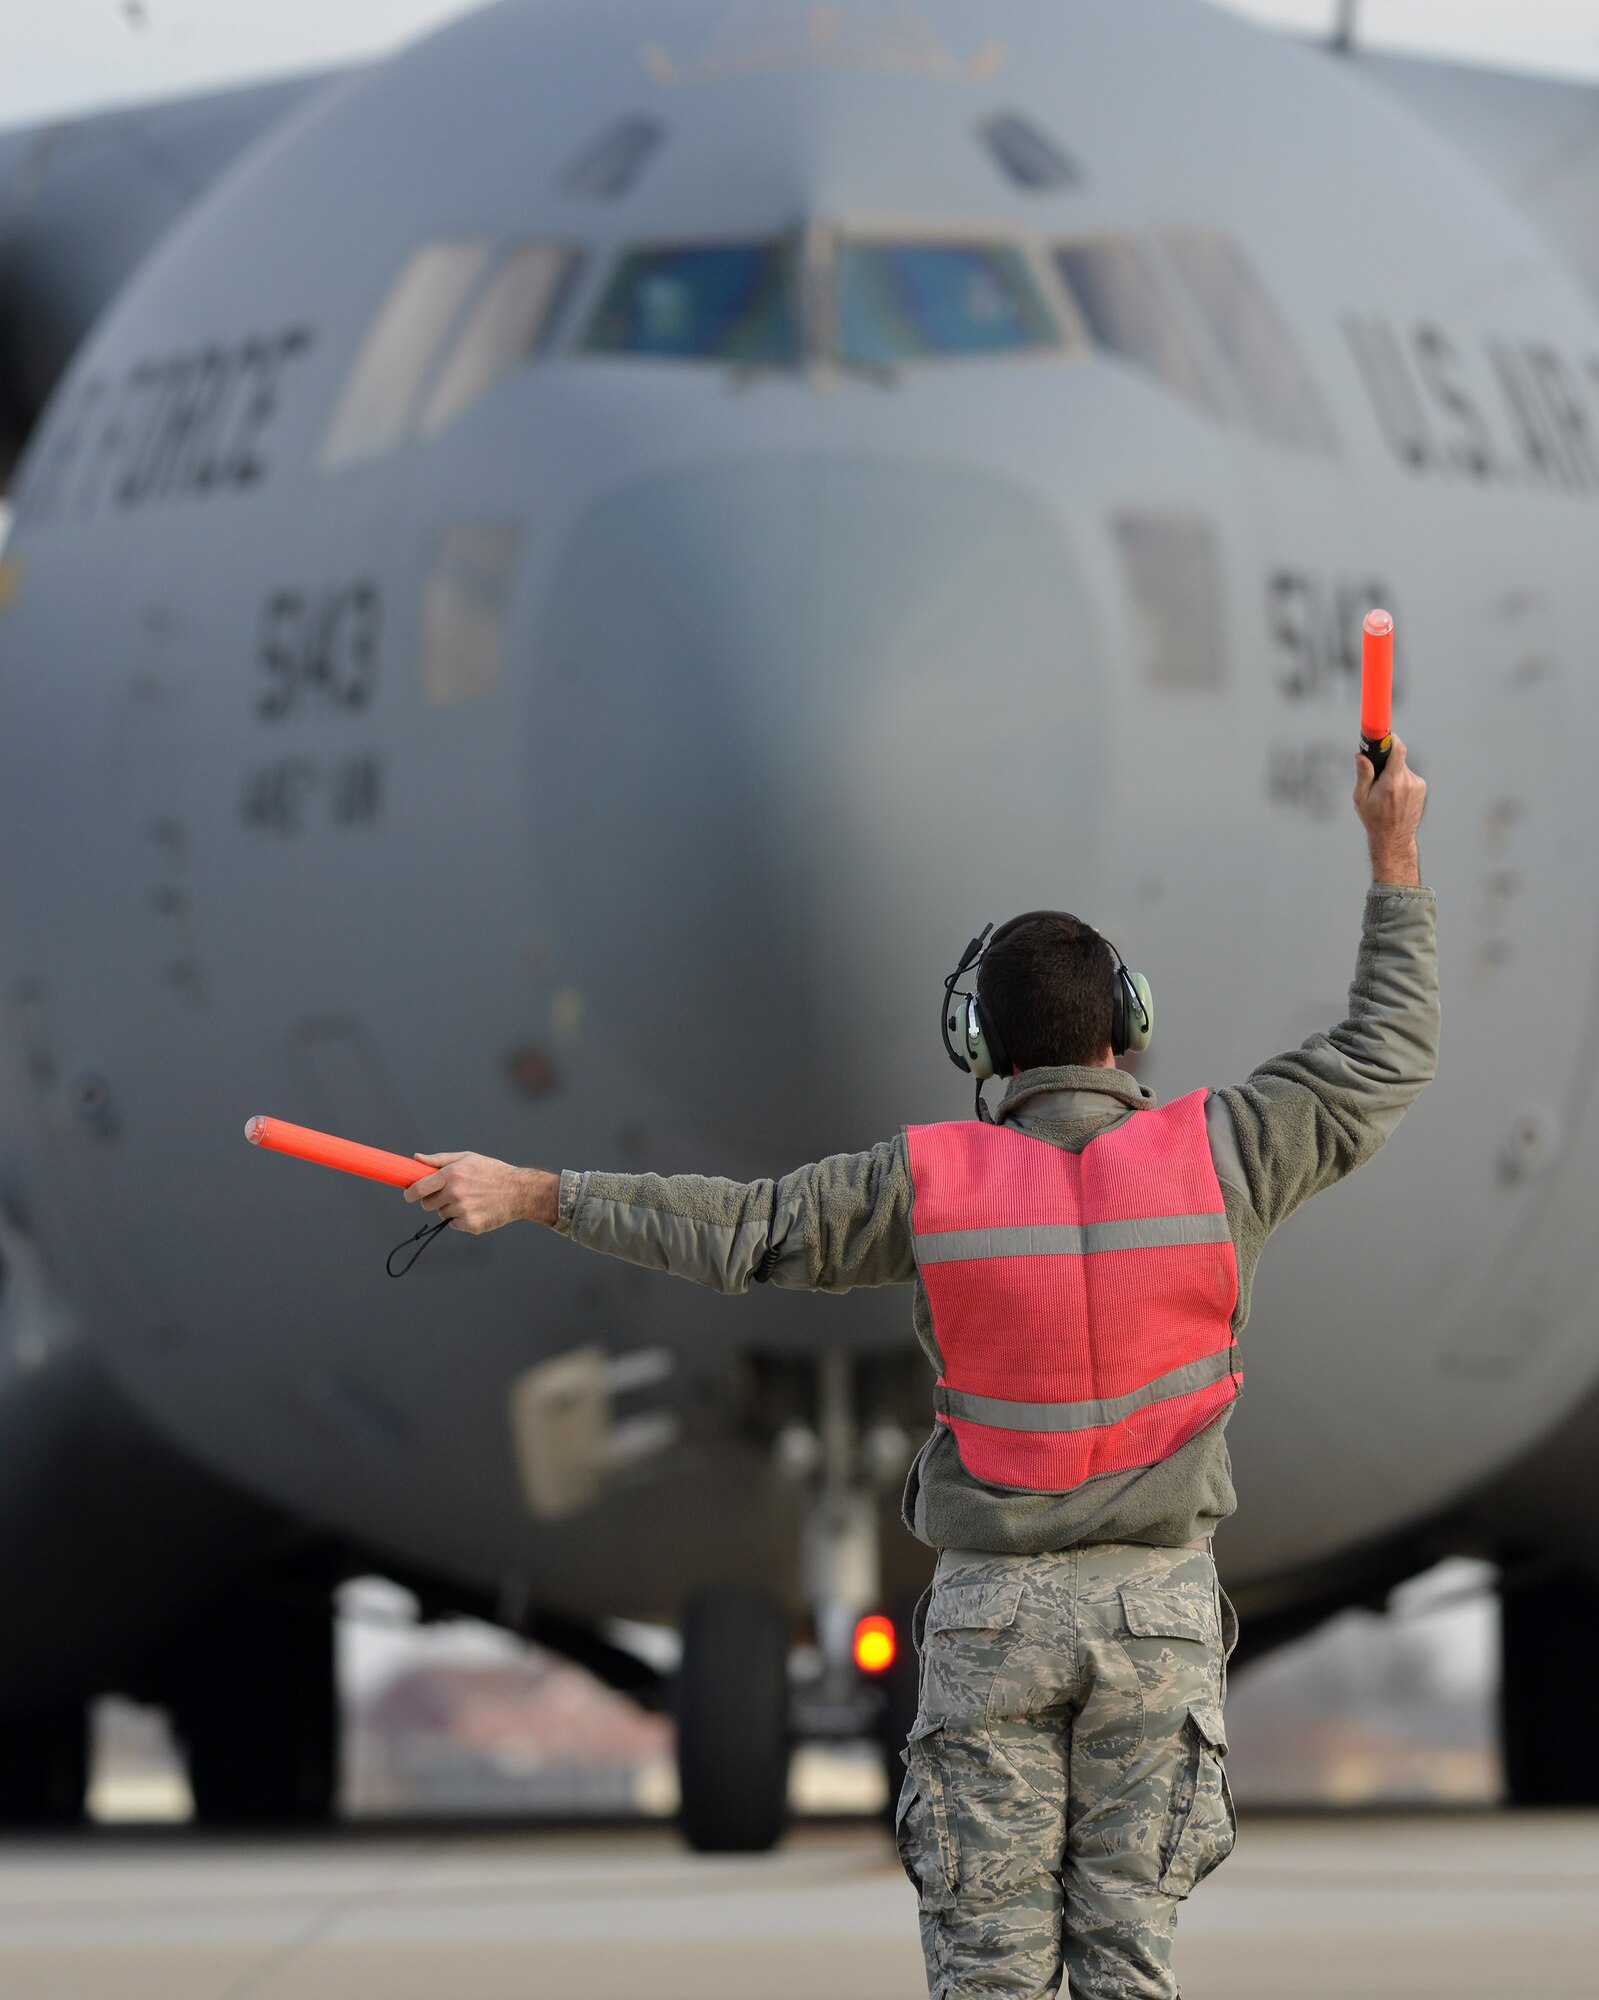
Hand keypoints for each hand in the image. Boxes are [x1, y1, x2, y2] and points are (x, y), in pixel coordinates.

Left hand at [404, 1153, 557, 1232]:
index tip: (409, 1195)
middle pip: (427, 1203)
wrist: (518, 1191)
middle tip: (450, 1194)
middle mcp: (455, 1192)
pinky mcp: (470, 1224)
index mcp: (452, 1174)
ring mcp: (462, 1210)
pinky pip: (454, 1224)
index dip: (410, 1193)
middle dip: (434, 1199)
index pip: (419, 1188)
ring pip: (441, 1213)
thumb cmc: (493, 1172)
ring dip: (450, 1209)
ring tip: (469, 1199)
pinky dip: (461, 1219)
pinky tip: (476, 1209)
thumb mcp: (467, 1158)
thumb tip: (416, 1159)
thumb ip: (439, 1160)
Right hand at [1354, 734, 1425, 884]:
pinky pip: (1408, 776)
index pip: (1398, 750)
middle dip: (1387, 762)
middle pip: (1397, 759)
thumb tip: (1361, 755)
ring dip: (1393, 773)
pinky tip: (1395, 797)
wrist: (1394, 838)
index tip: (1386, 735)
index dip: (1392, 739)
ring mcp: (1418, 785)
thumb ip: (1363, 774)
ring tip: (1386, 793)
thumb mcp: (1361, 798)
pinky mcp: (1422, 788)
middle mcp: (1408, 782)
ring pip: (1402, 768)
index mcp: (1392, 783)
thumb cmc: (1374, 819)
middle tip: (1377, 775)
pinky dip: (1401, 781)